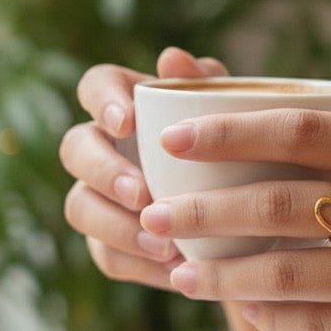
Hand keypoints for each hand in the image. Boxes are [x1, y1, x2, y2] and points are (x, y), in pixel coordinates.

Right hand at [59, 47, 226, 290]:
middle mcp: (103, 146)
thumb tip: (172, 58)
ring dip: (116, 226)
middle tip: (142, 193)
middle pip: (75, 148)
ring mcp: (99, 197)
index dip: (102, 100)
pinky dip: (140, 265)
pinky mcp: (109, 243)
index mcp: (126, 102)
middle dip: (103, 171)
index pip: (95, 85)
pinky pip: (107, 256)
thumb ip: (206, 83)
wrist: (255, 212)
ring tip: (164, 245)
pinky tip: (176, 272)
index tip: (126, 121)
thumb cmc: (238, 145)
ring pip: (79, 207)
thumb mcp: (233, 111)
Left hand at [138, 108, 330, 330]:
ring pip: (288, 273)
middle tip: (151, 213)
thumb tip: (253, 149)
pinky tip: (244, 307)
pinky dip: (270, 315)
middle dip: (200, 210)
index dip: (226, 132)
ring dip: (221, 274)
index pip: (299, 131)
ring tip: (179, 269)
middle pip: (279, 205)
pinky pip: (319, 324)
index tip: (171, 137)